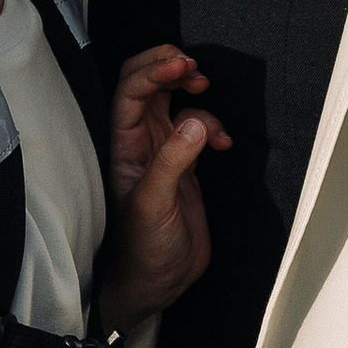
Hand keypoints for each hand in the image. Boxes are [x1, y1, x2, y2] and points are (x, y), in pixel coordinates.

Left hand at [100, 43, 226, 324]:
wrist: (159, 283)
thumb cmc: (143, 250)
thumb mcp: (153, 206)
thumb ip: (172, 163)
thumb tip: (194, 122)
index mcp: (123, 146)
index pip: (132, 91)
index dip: (154, 70)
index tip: (183, 64)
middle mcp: (140, 142)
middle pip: (147, 84)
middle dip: (169, 66)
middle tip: (194, 67)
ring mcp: (163, 152)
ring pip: (174, 101)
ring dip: (192, 90)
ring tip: (206, 91)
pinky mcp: (185, 165)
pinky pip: (198, 128)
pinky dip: (213, 124)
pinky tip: (223, 142)